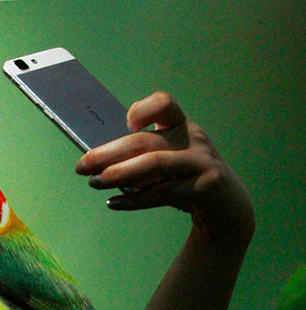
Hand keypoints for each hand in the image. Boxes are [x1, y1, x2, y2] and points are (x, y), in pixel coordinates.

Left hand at [74, 92, 254, 245]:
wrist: (227, 206)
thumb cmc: (185, 179)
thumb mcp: (167, 162)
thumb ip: (141, 157)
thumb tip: (96, 162)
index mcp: (181, 126)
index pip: (164, 103)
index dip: (143, 110)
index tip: (125, 123)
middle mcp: (192, 139)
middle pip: (145, 140)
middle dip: (108, 153)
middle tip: (81, 166)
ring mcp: (201, 162)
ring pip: (155, 164)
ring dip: (120, 173)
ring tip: (95, 182)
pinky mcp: (205, 187)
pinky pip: (163, 193)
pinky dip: (135, 199)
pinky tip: (112, 203)